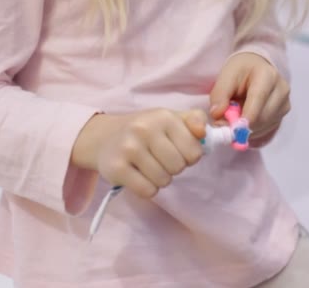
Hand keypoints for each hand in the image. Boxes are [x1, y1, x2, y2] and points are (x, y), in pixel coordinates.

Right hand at [71, 109, 206, 197]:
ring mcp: (128, 148)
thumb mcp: (171, 119)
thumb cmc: (146, 130)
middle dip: (173, 168)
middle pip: (179, 167)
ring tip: (148, 167)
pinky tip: (138, 176)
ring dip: (160, 179)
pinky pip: (147, 190)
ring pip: (163, 180)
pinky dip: (147, 188)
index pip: (195, 152)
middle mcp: (144, 129)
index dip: (189, 156)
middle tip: (160, 159)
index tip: (177, 151)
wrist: (104, 137)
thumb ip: (195, 121)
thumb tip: (204, 132)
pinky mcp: (116, 168)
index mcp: (164, 117)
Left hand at [210, 52, 289, 146]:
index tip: (233, 130)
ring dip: (246, 126)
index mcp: (267, 75)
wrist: (256, 68)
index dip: (245, 118)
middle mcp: (281, 89)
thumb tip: (217, 114)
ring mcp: (285, 102)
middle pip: (262, 117)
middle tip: (223, 122)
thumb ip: (219, 94)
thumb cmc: (240, 72)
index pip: (258, 99)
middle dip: (241, 124)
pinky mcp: (283, 113)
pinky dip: (252, 128)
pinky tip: (246, 117)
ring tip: (236, 113)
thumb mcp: (226, 76)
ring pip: (263, 125)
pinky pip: (266, 128)